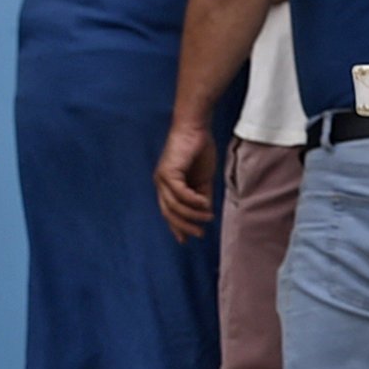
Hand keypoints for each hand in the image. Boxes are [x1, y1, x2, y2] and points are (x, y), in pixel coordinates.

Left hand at [154, 119, 217, 241]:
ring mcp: (162, 178)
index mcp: (168, 186)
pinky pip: (179, 193)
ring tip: (207, 217)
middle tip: (200, 234)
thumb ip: (202, 196)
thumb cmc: (199, 150)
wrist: (195, 128)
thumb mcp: (203, 179)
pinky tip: (204, 203)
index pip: (169, 212)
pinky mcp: (168, 172)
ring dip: (192, 214)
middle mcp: (161, 183)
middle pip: (169, 212)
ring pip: (174, 205)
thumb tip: (205, 213)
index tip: (187, 240)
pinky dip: (192, 200)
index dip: (177, 226)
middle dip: (184, 226)